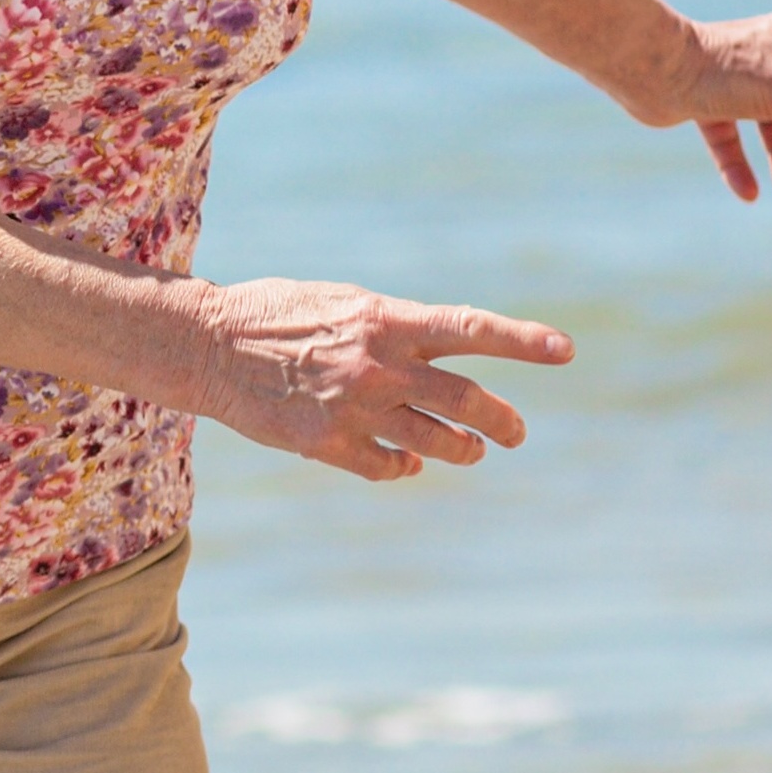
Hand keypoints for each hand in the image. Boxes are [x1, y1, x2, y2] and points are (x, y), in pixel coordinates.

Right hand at [196, 281, 572, 480]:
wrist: (207, 346)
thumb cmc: (276, 315)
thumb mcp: (343, 304)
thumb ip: (394, 330)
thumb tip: (440, 351)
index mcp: (385, 320)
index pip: (470, 328)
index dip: (522, 341)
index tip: (564, 350)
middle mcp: (377, 365)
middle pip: (465, 400)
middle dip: (502, 421)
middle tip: (516, 433)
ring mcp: (352, 408)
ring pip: (434, 443)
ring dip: (461, 451)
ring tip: (471, 453)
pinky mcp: (325, 443)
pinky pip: (386, 466)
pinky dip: (403, 467)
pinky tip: (406, 464)